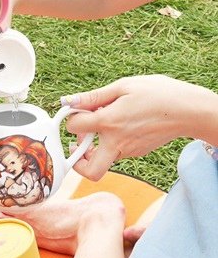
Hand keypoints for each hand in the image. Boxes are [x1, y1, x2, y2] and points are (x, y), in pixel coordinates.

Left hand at [62, 75, 196, 180]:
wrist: (188, 110)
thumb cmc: (157, 93)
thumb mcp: (123, 86)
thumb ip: (94, 97)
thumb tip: (69, 101)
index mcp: (109, 122)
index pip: (74, 128)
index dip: (71, 117)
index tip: (77, 110)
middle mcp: (117, 142)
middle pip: (90, 170)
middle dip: (78, 162)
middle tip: (79, 143)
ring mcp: (129, 151)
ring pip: (104, 159)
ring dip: (96, 147)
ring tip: (103, 123)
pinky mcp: (139, 152)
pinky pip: (118, 152)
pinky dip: (112, 142)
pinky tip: (121, 124)